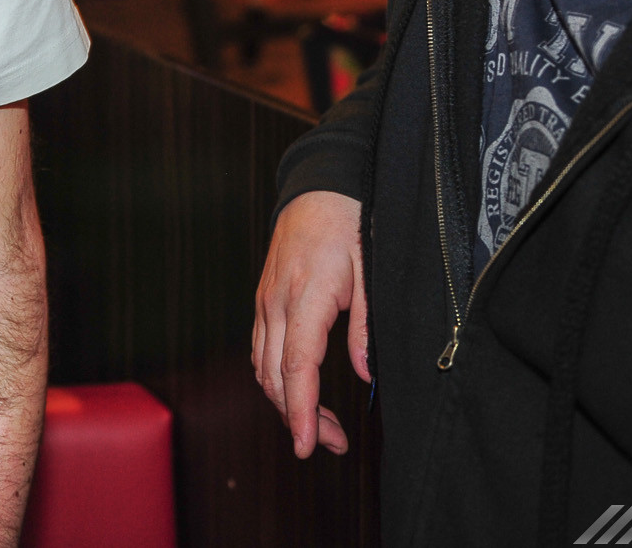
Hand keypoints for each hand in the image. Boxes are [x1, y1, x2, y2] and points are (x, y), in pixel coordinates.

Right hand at [252, 190, 369, 457]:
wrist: (318, 186)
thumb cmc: (349, 221)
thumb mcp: (370, 270)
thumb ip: (367, 326)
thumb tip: (365, 375)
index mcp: (306, 295)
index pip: (297, 366)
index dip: (301, 410)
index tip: (307, 445)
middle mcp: (276, 302)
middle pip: (274, 376)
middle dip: (297, 418)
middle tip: (330, 443)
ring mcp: (265, 302)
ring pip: (262, 367)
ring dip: (285, 402)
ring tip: (319, 426)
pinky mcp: (263, 301)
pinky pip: (261, 350)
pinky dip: (275, 379)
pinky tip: (298, 391)